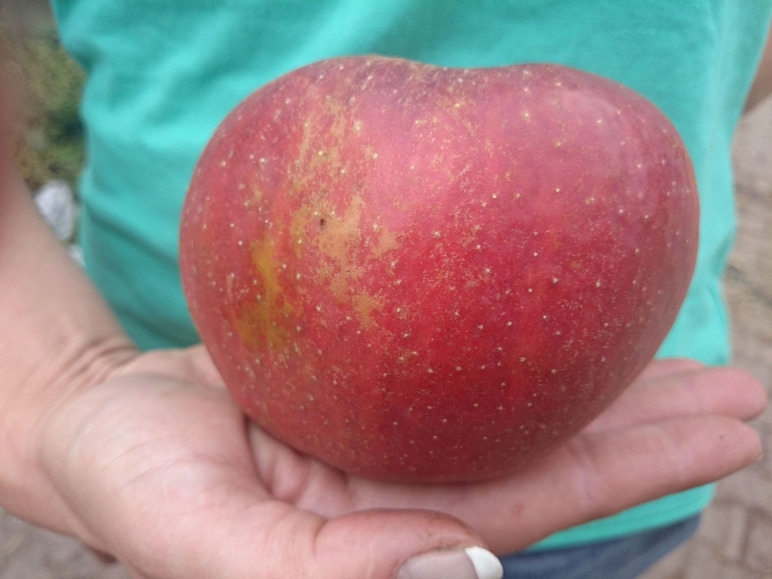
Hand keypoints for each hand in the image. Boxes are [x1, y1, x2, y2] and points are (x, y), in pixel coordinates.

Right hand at [34, 349, 764, 577]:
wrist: (99, 418)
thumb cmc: (136, 486)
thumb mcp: (210, 545)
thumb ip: (328, 576)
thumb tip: (466, 565)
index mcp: (389, 541)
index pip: (534, 508)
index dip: (633, 474)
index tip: (726, 436)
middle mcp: (409, 488)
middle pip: (550, 454)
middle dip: (650, 428)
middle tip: (743, 392)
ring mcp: (391, 429)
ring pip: (515, 400)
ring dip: (603, 378)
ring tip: (696, 355)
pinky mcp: (364, 377)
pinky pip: (455, 352)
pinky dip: (514, 334)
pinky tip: (563, 315)